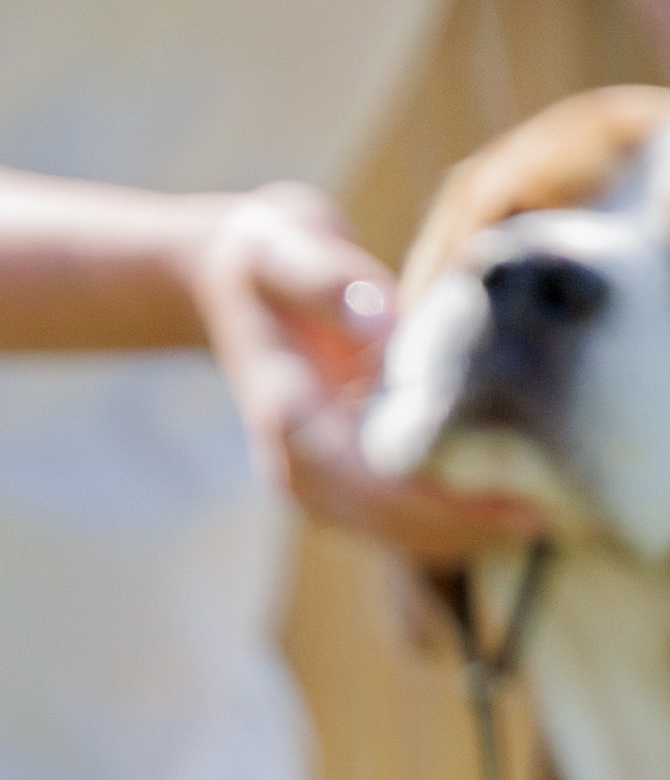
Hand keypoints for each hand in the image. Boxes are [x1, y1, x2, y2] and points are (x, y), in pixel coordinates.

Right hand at [183, 185, 550, 561]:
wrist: (227, 282)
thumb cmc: (265, 258)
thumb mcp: (285, 247)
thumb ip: (328, 281)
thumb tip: (383, 321)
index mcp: (287, 418)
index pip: (371, 485)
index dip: (446, 504)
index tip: (516, 502)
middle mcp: (295, 466)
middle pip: (390, 524)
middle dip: (468, 527)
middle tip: (552, 514)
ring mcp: (315, 479)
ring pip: (396, 532)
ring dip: (465, 531)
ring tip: (541, 513)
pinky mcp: (339, 476)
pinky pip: (398, 517)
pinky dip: (451, 519)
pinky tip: (505, 501)